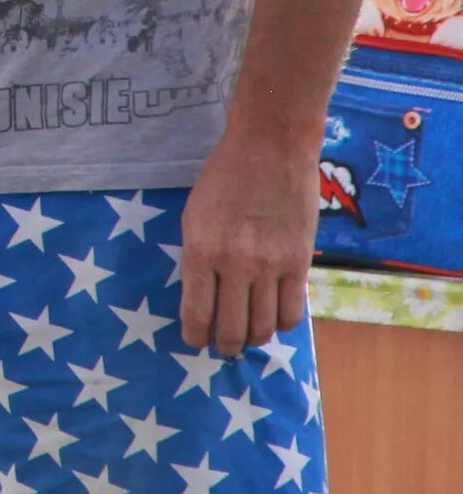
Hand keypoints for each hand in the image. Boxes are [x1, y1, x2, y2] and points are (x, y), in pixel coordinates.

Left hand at [176, 123, 321, 354]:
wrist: (269, 148)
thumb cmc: (223, 178)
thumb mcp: (194, 215)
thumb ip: (198, 257)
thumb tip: (202, 296)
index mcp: (199, 251)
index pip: (196, 313)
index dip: (194, 335)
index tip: (195, 340)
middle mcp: (234, 265)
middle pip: (231, 329)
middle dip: (223, 345)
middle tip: (222, 346)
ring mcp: (270, 267)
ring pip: (263, 327)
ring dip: (253, 338)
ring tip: (247, 334)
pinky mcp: (299, 264)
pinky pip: (292, 313)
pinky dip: (280, 323)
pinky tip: (272, 316)